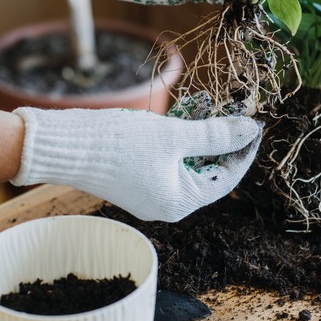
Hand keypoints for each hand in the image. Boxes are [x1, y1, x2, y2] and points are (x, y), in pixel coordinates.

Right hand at [11, 107, 261, 221]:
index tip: (254, 125)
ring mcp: (149, 197)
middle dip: (221, 145)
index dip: (242, 150)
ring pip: (188, 168)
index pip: (226, 178)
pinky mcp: (135, 184)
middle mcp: (166, 206)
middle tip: (232, 116)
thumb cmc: (119, 144)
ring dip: (200, 142)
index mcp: (180, 203)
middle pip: (208, 174)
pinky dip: (179, 147)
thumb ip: (215, 134)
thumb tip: (251, 129)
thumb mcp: (175, 135)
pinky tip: (181, 124)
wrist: (65, 146)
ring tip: (207, 114)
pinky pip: (168, 166)